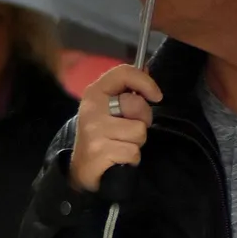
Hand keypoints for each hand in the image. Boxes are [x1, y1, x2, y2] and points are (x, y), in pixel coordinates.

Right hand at [69, 64, 161, 192]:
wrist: (80, 169)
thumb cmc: (101, 134)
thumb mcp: (109, 108)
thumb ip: (127, 90)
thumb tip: (147, 68)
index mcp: (95, 92)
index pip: (123, 73)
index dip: (145, 82)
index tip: (156, 96)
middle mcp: (92, 107)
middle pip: (137, 104)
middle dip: (143, 120)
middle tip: (130, 129)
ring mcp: (94, 130)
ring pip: (139, 131)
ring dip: (137, 143)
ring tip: (122, 144)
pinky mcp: (99, 151)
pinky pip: (133, 152)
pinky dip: (132, 159)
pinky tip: (119, 158)